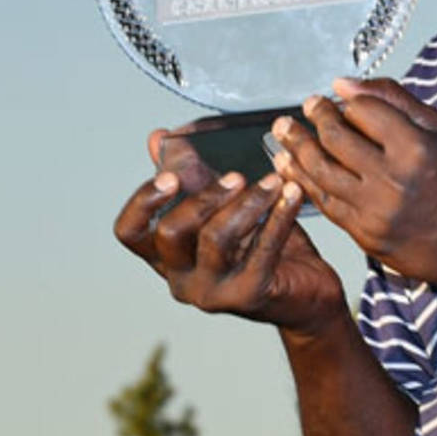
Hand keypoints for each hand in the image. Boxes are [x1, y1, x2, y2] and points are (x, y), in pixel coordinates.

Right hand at [113, 122, 344, 334]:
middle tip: (236, 175)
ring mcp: (212, 292)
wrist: (306, 294)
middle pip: (171, 232)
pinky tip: (292, 195)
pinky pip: (262, 250)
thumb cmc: (261, 249)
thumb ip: (190, 176)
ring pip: (216, 239)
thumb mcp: (222, 207)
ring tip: (274, 181)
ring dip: (248, 202)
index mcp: (166, 255)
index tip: (170, 176)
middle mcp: (181, 278)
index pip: (130, 232)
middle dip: (203, 196)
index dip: (142, 202)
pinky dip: (279, 217)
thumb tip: (159, 139)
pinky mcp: (249, 295)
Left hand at [273, 78, 436, 291]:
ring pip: (320, 171)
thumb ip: (394, 101)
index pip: (363, 111)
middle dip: (314, 117)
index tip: (333, 96)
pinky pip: (324, 202)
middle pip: (336, 138)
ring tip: (284, 131)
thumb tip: (345, 84)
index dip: (345, 101)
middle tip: (307, 107)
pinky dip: (301, 181)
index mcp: (415, 147)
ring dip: (296, 147)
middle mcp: (392, 179)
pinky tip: (289, 165)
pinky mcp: (364, 234)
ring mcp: (375, 209)